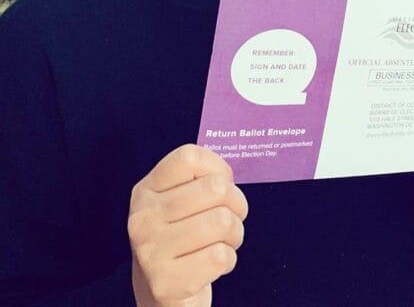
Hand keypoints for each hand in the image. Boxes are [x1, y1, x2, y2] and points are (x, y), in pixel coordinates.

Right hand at [128, 144, 248, 306]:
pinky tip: (212, 264)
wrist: (163, 291)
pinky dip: (229, 259)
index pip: (190, 157)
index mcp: (146, 190)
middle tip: (230, 218)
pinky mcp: (165, 283)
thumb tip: (225, 176)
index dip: (218, 167)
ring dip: (235, 233)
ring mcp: (150, 252)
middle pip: (216, 188)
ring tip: (222, 241)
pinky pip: (220, 256)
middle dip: (236, 204)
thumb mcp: (182, 199)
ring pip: (223, 221)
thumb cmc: (184, 234)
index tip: (220, 186)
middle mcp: (142, 218)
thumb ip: (202, 177)